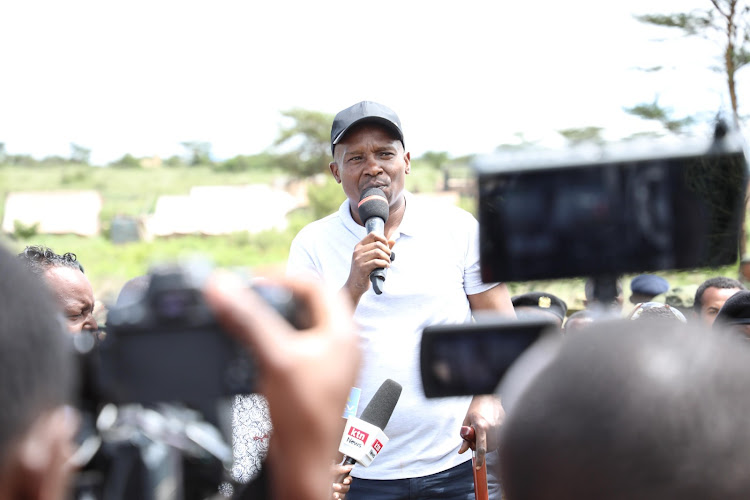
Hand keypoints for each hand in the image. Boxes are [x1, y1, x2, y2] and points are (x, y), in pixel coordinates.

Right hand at [204, 273, 360, 499]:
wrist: (306, 463)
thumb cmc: (303, 417)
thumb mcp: (274, 357)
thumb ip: (248, 319)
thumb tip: (223, 286)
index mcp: (343, 332)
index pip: (316, 285)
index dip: (284, 276)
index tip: (255, 279)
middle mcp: (341, 345)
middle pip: (310, 303)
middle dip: (278, 295)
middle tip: (251, 294)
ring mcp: (329, 362)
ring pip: (302, 325)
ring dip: (276, 317)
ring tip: (250, 316)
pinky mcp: (315, 378)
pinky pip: (295, 346)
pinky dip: (275, 339)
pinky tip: (256, 347)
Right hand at [343, 233, 394, 304]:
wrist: (354, 286)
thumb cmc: (364, 271)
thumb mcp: (371, 258)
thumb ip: (382, 249)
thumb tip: (393, 241)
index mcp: (359, 247)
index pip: (372, 234)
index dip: (383, 239)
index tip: (387, 247)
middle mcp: (357, 251)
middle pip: (377, 244)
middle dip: (387, 250)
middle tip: (389, 257)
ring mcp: (358, 260)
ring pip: (377, 252)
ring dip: (386, 257)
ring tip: (388, 262)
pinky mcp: (362, 268)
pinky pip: (376, 262)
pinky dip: (385, 264)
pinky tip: (386, 267)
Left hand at [458, 395, 504, 467]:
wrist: (488, 396)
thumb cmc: (475, 409)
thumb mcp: (466, 422)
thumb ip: (465, 438)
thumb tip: (461, 451)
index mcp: (480, 426)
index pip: (481, 447)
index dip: (479, 459)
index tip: (478, 467)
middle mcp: (492, 427)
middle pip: (489, 448)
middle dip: (482, 448)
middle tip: (476, 439)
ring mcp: (501, 426)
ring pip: (495, 444)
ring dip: (489, 443)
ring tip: (484, 432)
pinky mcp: (506, 424)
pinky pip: (501, 437)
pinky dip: (494, 437)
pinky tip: (491, 427)